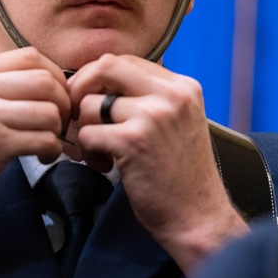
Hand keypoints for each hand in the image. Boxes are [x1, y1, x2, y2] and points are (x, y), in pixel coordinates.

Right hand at [0, 46, 69, 224]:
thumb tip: (42, 82)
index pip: (30, 56)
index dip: (54, 76)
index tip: (55, 99)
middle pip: (45, 80)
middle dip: (63, 104)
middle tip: (59, 124)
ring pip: (49, 110)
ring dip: (57, 131)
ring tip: (47, 144)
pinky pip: (44, 139)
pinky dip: (52, 150)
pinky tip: (42, 157)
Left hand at [66, 54, 248, 273]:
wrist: (198, 217)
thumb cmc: (180, 174)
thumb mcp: (176, 121)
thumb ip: (147, 96)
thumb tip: (98, 77)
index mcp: (182, 87)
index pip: (124, 60)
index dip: (97, 77)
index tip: (89, 98)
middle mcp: (171, 95)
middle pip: (105, 66)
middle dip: (81, 89)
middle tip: (79, 115)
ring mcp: (153, 116)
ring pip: (91, 104)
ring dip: (85, 129)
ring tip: (101, 152)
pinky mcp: (134, 141)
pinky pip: (88, 133)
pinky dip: (88, 151)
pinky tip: (104, 165)